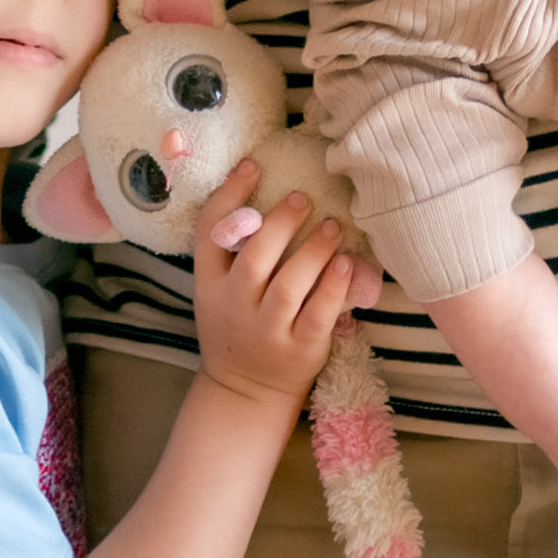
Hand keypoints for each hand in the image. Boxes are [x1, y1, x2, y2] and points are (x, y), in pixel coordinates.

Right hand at [190, 165, 355, 410]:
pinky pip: (319, 315)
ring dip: (313, 251)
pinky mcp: (300, 350)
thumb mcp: (218, 291)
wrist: (245, 392)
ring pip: (289, 286)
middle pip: (254, 258)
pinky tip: (348, 263)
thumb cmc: (237, 326)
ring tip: (333, 226)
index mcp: (210, 286)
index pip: (209, 234)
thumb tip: (270, 190)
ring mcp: (267, 331)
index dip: (228, 196)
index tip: (252, 166)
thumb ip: (233, 252)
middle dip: (279, 224)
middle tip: (302, 196)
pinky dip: (334, 287)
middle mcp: (235, 306)